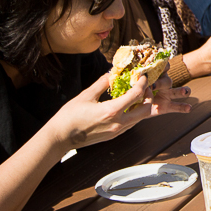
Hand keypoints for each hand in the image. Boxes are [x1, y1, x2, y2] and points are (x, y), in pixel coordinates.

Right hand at [44, 70, 195, 152]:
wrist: (60, 138)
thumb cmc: (69, 116)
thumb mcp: (86, 95)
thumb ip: (102, 83)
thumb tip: (112, 71)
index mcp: (111, 112)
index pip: (137, 96)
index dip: (144, 83)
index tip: (145, 74)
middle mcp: (118, 124)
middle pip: (146, 109)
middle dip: (151, 96)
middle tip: (149, 85)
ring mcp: (117, 131)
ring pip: (141, 117)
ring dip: (145, 105)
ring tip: (146, 93)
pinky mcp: (115, 135)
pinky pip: (132, 122)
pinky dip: (135, 112)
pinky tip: (133, 104)